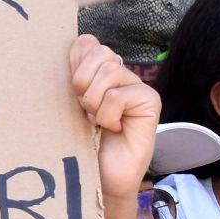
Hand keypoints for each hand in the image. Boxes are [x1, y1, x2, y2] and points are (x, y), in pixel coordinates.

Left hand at [70, 35, 159, 201]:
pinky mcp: (150, 102)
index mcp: (100, 71)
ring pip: (109, 72)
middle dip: (82, 84)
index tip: (73, 92)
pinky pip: (118, 96)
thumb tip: (81, 41)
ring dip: (94, 102)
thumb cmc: (80, 141)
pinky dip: (107, 116)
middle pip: (99, 52)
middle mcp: (122, 75)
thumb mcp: (68, 104)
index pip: (87, 44)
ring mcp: (138, 87)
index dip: (75, 65)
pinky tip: (113, 128)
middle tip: (85, 110)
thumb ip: (74, 72)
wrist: (99, 176)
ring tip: (97, 120)